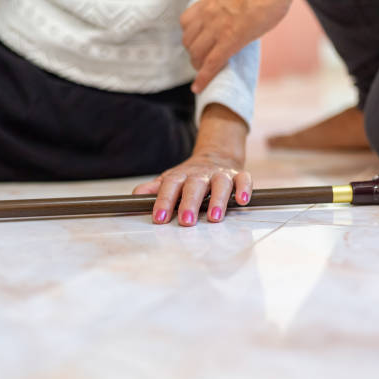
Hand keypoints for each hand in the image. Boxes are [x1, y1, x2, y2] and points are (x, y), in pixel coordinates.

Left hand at [133, 104, 251, 225]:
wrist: (214, 156)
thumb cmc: (188, 176)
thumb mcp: (169, 180)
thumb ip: (153, 190)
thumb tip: (134, 197)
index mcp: (180, 176)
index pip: (170, 187)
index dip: (164, 202)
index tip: (160, 219)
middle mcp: (200, 175)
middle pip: (194, 186)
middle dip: (190, 204)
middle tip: (186, 221)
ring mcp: (220, 174)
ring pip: (220, 184)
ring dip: (218, 200)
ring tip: (214, 217)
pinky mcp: (238, 175)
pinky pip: (244, 179)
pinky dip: (245, 188)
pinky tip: (243, 200)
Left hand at [180, 0, 298, 92]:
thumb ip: (225, 8)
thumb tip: (230, 19)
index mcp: (208, 3)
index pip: (185, 23)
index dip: (189, 36)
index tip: (196, 43)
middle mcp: (207, 15)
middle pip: (188, 41)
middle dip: (193, 53)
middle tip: (201, 60)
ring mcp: (216, 29)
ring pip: (196, 54)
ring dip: (198, 65)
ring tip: (203, 71)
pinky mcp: (229, 41)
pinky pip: (210, 64)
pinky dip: (203, 78)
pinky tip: (198, 88)